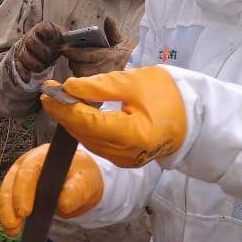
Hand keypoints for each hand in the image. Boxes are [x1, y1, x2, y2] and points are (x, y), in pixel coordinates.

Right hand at [0, 143, 102, 236]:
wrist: (81, 182)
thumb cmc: (83, 178)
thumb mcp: (86, 183)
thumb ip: (77, 191)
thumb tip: (62, 203)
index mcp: (45, 156)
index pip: (29, 169)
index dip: (23, 190)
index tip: (25, 212)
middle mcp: (28, 162)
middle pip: (13, 180)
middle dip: (10, 204)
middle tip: (14, 225)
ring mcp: (21, 174)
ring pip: (6, 191)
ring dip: (6, 212)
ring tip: (11, 231)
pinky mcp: (18, 187)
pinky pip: (8, 201)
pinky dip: (8, 215)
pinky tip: (10, 230)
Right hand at [13, 22, 62, 81]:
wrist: (42, 46)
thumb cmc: (55, 41)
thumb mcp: (62, 38)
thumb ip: (68, 39)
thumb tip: (79, 42)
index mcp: (43, 29)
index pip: (43, 27)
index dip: (46, 31)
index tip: (51, 35)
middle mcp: (32, 36)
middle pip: (30, 41)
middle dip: (40, 51)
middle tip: (48, 56)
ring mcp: (25, 48)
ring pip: (23, 55)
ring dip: (33, 63)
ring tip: (41, 67)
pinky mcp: (21, 59)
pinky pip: (19, 65)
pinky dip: (23, 72)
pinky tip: (27, 78)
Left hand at [40, 67, 186, 167]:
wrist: (192, 115)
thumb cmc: (168, 94)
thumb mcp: (134, 82)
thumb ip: (100, 86)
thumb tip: (69, 87)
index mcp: (134, 135)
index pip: (90, 122)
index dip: (66, 108)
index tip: (48, 92)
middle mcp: (127, 154)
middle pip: (85, 134)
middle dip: (64, 113)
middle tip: (48, 92)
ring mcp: (125, 160)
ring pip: (88, 140)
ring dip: (72, 120)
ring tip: (59, 99)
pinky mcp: (123, 158)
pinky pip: (96, 143)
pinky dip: (84, 128)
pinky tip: (76, 112)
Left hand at [62, 17, 132, 77]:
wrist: (138, 71)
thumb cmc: (128, 56)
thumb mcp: (122, 41)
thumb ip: (113, 31)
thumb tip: (108, 19)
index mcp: (106, 56)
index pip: (84, 54)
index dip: (72, 52)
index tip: (64, 49)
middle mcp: (103, 68)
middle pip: (79, 67)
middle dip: (73, 62)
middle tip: (71, 57)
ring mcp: (101, 78)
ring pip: (81, 76)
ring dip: (77, 70)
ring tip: (76, 64)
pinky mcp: (101, 86)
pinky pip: (86, 84)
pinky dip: (82, 79)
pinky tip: (82, 73)